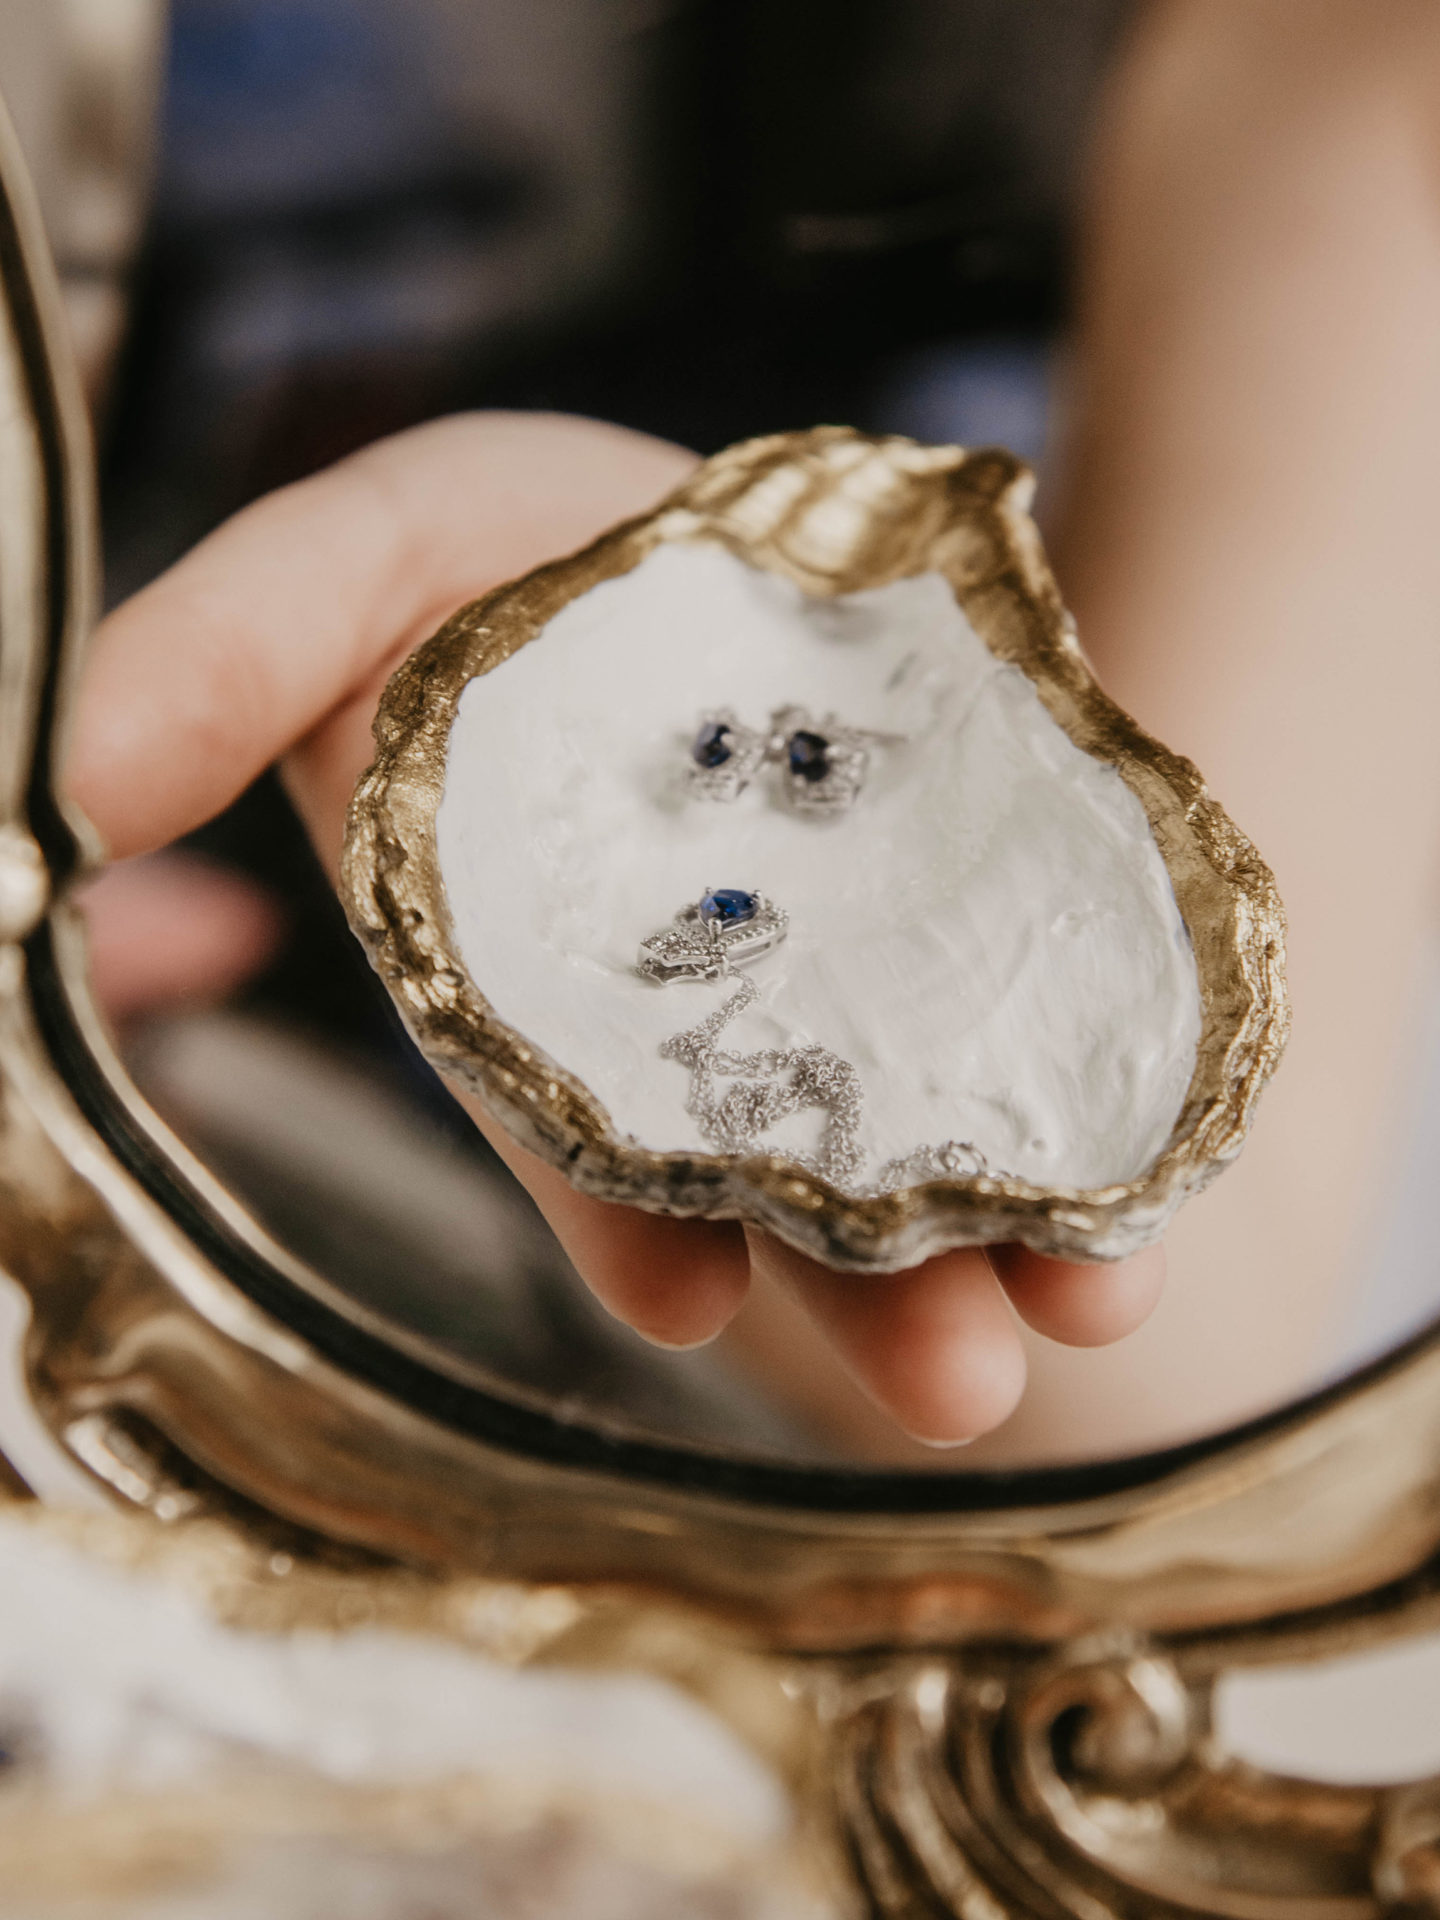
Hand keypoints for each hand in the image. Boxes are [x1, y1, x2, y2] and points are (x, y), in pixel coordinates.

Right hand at [67, 411, 1162, 1446]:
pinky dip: (1111, 1120)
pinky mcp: (990, 932)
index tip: (688, 1306)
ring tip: (1095, 1321)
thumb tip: (67, 792)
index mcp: (542, 971)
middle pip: (790, 1178)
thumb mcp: (376, 548)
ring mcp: (859, 984)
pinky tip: (1156, 1198)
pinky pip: (1052, 1043)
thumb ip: (231, 649)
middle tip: (957, 1387)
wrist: (756, 525)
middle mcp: (701, 1014)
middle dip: (865, 1288)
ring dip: (1017, 1241)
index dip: (619, 1218)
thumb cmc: (543, 544)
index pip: (573, 1122)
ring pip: (933, 1146)